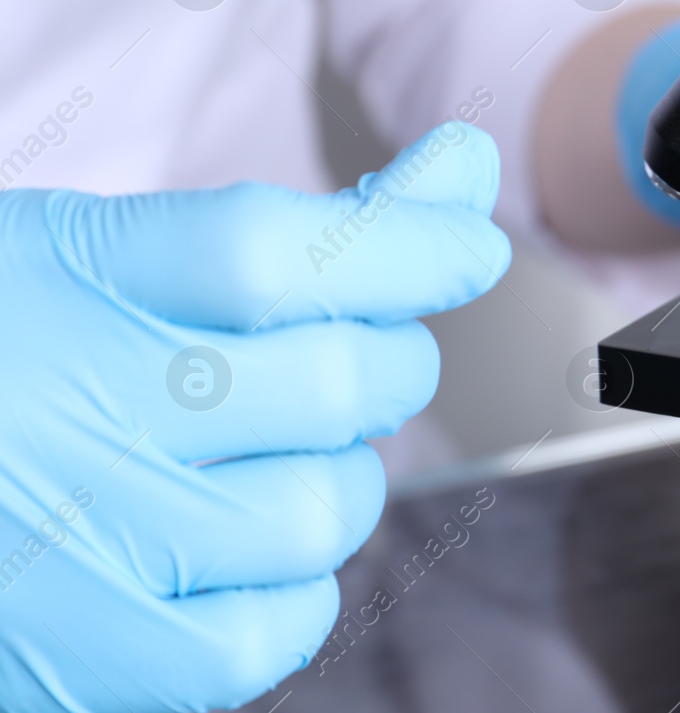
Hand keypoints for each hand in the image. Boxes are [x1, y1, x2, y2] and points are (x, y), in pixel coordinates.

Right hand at [0, 123, 510, 711]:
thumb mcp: (91, 251)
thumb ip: (291, 223)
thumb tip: (468, 168)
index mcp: (70, 277)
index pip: (282, 251)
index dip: (408, 244)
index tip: (464, 242)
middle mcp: (75, 404)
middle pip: (334, 379)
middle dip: (388, 362)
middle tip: (357, 358)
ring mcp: (80, 540)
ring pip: (322, 510)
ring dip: (343, 480)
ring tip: (283, 459)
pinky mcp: (86, 654)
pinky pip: (266, 633)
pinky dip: (292, 593)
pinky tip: (247, 555)